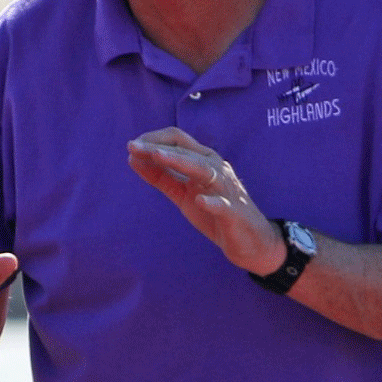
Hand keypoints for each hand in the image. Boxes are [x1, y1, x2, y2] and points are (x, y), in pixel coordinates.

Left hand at [126, 128, 284, 274]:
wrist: (249, 241)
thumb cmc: (213, 213)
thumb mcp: (182, 193)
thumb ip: (161, 177)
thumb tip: (133, 158)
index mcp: (204, 162)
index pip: (179, 141)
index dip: (154, 140)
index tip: (132, 145)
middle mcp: (216, 170)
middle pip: (186, 152)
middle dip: (158, 148)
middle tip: (132, 146)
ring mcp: (226, 191)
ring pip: (203, 171)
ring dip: (179, 162)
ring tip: (157, 157)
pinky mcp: (234, 213)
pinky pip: (223, 206)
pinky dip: (212, 202)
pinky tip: (199, 201)